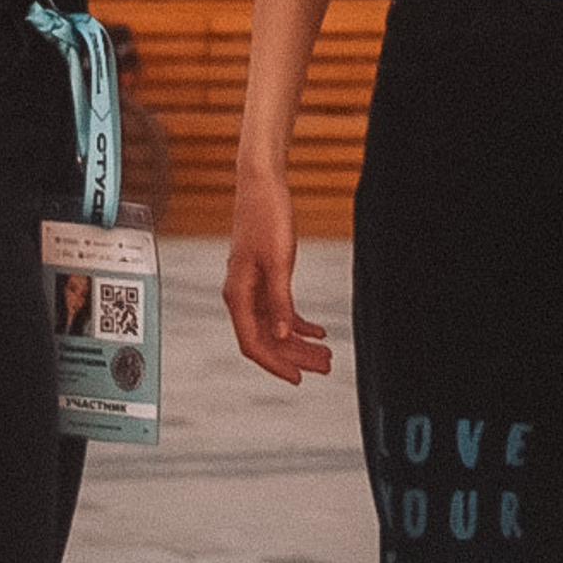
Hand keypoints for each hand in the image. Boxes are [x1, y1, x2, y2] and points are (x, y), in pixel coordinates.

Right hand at [225, 168, 332, 383]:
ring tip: (325, 353)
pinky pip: (278, 309)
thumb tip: (281, 334)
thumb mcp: (278, 261)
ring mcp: (251, 286)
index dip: (276, 364)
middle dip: (295, 356)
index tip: (298, 378)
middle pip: (267, 339)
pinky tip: (317, 330)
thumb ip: (279, 300)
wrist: (261, 184)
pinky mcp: (263, 276)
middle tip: (325, 366)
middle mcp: (241, 294)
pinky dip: (297, 322)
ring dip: (299, 342)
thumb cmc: (266, 216)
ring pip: (274, 326)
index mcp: (237, 294)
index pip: (253, 343)